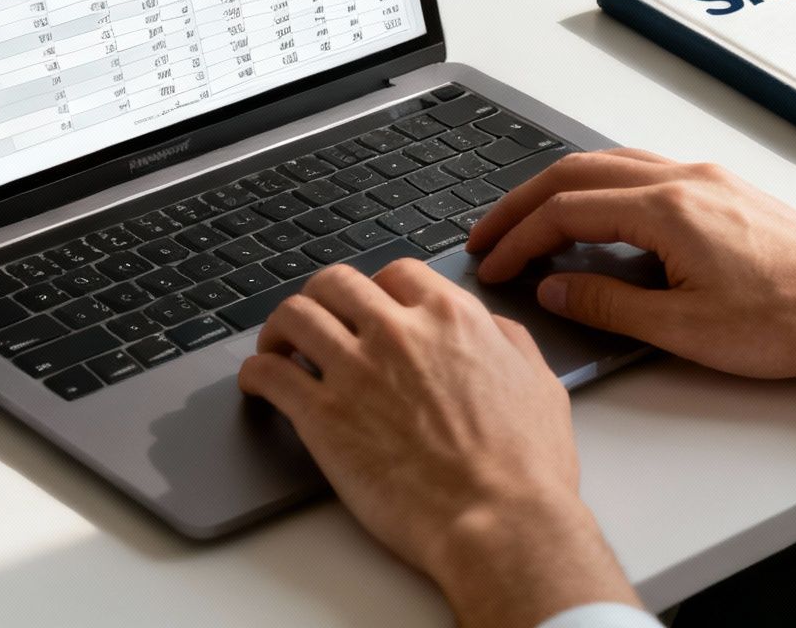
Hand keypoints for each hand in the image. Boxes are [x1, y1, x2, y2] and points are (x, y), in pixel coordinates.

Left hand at [239, 259, 639, 627]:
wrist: (501, 522)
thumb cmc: (526, 469)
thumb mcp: (539, 385)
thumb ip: (508, 343)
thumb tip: (489, 328)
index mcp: (451, 318)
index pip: (396, 273)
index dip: (378, 289)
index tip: (370, 309)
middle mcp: (397, 332)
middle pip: (335, 282)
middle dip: (321, 297)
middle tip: (316, 320)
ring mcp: (355, 370)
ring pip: (294, 316)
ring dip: (280, 328)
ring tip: (277, 347)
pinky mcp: (322, 416)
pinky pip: (269, 374)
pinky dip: (255, 373)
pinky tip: (258, 384)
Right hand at [468, 150, 795, 378]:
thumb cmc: (790, 320)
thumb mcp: (683, 330)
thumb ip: (607, 306)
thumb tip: (555, 290)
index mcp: (666, 208)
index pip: (566, 211)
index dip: (519, 239)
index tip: (494, 265)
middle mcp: (683, 178)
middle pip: (576, 172)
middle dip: (523, 204)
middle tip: (489, 235)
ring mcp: (706, 178)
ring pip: (608, 163)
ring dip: (560, 189)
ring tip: (530, 223)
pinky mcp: (724, 189)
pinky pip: (641, 169)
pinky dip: (599, 187)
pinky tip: (595, 215)